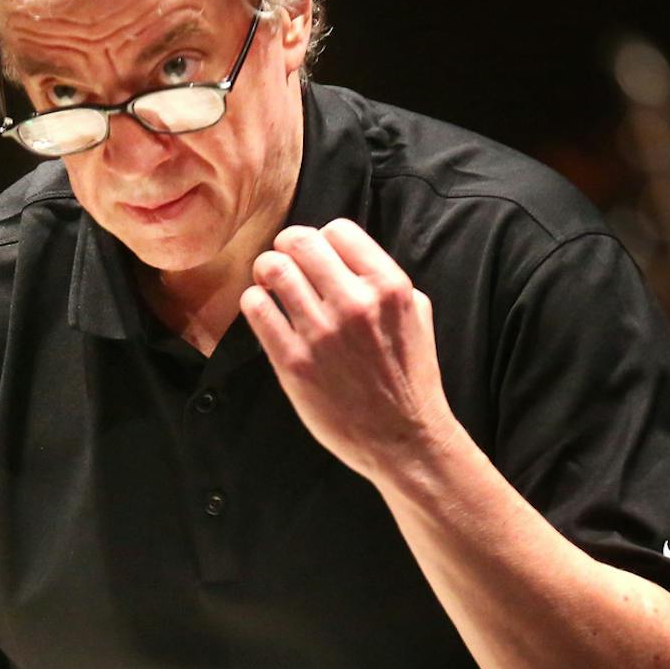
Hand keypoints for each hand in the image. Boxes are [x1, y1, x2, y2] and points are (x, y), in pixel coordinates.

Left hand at [240, 218, 461, 481]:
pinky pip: (256, 309)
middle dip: (286, 247)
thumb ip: (385, 280)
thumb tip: (346, 256)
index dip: (321, 239)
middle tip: (284, 262)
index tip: (315, 256)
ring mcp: (322, 333)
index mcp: (390, 287)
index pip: (338, 230)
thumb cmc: (408, 376)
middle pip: (300, 241)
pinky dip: (254, 302)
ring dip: (266, 271)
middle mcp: (355, 303)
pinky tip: (263, 311)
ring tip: (268, 283)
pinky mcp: (294, 362)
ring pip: (273, 269)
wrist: (403, 439)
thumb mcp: (416, 315)